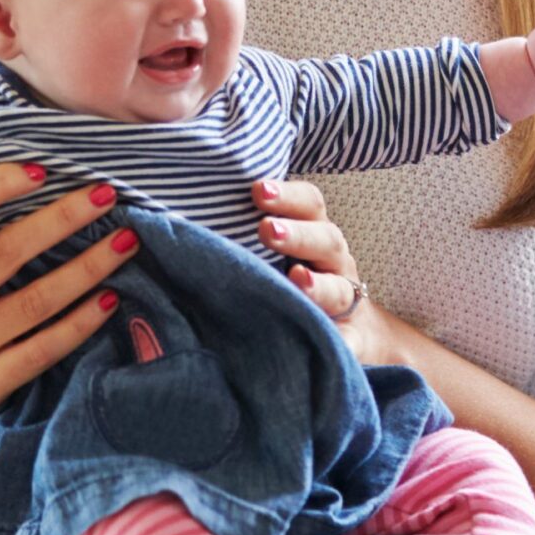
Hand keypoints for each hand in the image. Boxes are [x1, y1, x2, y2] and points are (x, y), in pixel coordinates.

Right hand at [0, 163, 137, 446]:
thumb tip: (19, 185)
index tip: (41, 170)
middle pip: (10, 251)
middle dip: (64, 218)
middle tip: (107, 195)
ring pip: (38, 300)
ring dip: (88, 268)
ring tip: (124, 244)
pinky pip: (44, 349)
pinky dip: (81, 324)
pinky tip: (109, 301)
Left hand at [253, 176, 381, 352]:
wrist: (347, 328)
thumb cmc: (295, 278)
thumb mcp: (279, 250)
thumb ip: (249, 234)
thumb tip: (184, 217)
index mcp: (315, 235)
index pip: (310, 205)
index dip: (287, 196)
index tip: (257, 190)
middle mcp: (333, 263)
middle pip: (326, 241)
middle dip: (297, 235)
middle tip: (266, 229)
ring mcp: (344, 301)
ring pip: (339, 290)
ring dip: (319, 285)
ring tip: (297, 280)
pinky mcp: (349, 340)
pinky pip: (349, 342)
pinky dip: (343, 343)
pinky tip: (335, 344)